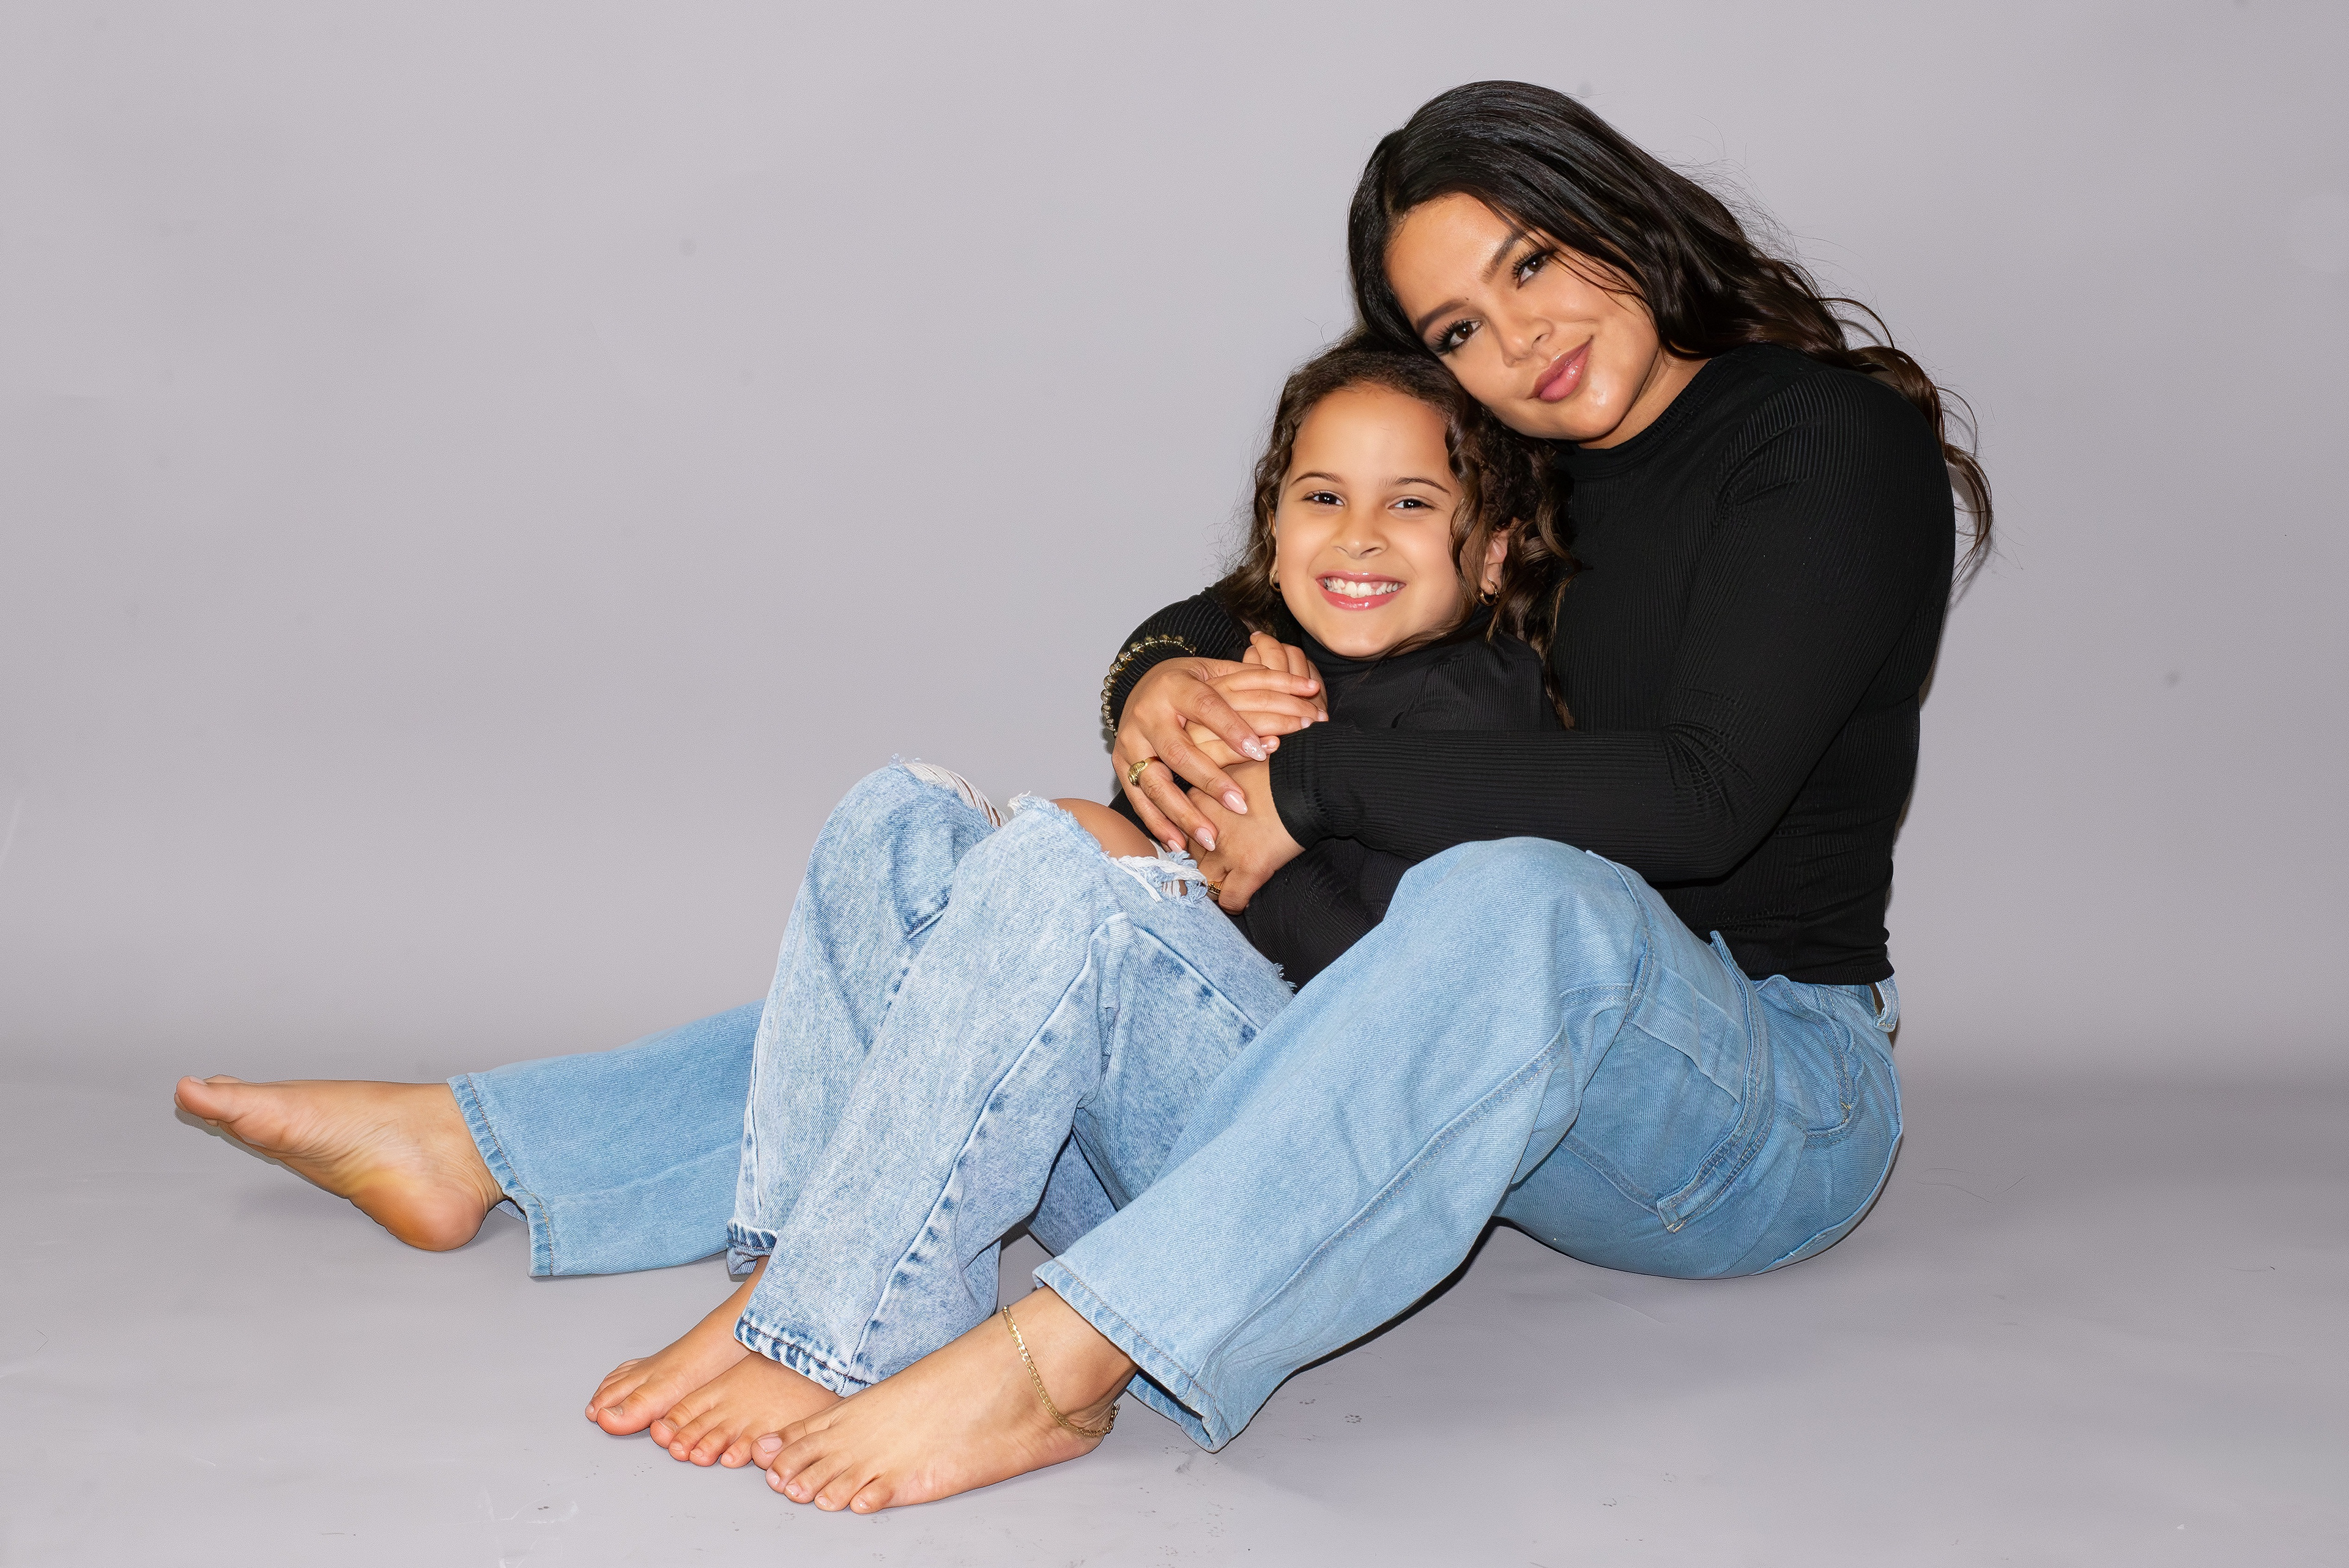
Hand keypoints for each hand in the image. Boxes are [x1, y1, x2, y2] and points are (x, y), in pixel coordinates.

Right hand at [1116, 637, 1322, 850]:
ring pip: (1155, 782)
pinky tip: (1179, 843)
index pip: (1207, 706)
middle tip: (1240, 805)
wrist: (1141, 685)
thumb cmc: (1190, 682)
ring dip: (1183, 813)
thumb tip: (1313, 686)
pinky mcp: (1121, 764)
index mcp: (1175, 685)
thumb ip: (1260, 680)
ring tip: (1210, 837)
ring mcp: (1131, 742)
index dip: (1233, 729)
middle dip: (1210, 780)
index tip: (1262, 752)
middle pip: (1179, 751)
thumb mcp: (1217, 672)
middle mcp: (1148, 713)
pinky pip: (1138, 799)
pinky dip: (1157, 822)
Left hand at [1187, 762, 1301, 909]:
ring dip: (1213, 885)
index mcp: (1198, 796)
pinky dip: (1234, 904)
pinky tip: (1242, 902)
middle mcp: (1204, 824)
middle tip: (1217, 865)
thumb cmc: (1278, 770)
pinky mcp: (1250, 866)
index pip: (1180, 828)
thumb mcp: (1235, 766)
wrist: (1311, 780)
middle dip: (1201, 861)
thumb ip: (1215, 781)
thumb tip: (1212, 792)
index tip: (1206, 843)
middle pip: (1188, 854)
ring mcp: (1226, 848)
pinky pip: (1230, 899)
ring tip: (1227, 885)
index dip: (1195, 837)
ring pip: (1203, 880)